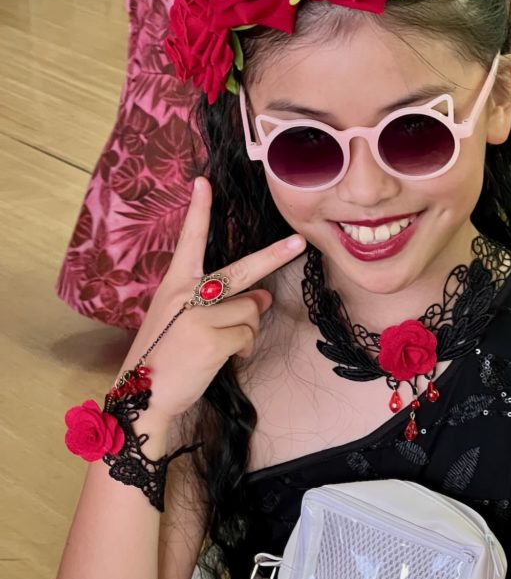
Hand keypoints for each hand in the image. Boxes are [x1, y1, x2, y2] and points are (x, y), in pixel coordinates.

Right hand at [119, 177, 305, 420]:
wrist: (142, 394)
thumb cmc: (163, 356)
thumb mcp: (182, 320)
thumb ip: (218, 304)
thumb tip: (262, 297)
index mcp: (174, 284)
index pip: (189, 241)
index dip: (198, 211)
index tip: (204, 183)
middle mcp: (186, 294)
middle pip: (241, 270)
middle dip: (274, 255)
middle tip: (299, 242)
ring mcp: (198, 316)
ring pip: (251, 310)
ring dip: (247, 331)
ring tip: (225, 345)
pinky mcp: (212, 340)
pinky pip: (247, 337)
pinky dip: (244, 349)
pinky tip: (224, 358)